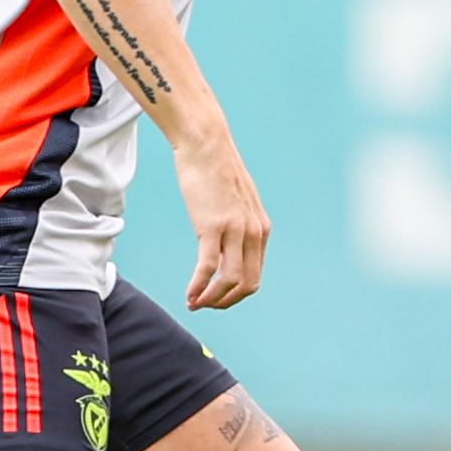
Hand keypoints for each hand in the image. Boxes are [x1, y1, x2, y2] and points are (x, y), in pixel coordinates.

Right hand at [175, 134, 269, 309]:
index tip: (215, 298)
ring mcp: (235, 230)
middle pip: (247, 284)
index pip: (254, 275)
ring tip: (194, 303)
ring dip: (211, 299)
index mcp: (261, 229)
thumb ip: (237, 224)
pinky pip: (208, 268)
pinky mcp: (212, 226)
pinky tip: (189, 294)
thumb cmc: (216, 171)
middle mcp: (253, 233)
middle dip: (225, 302)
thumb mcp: (236, 202)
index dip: (235, 294)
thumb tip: (226, 241)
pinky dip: (198, 287)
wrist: (206, 145)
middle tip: (205, 306)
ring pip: (229, 281)